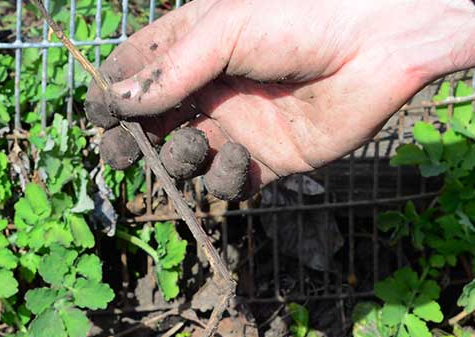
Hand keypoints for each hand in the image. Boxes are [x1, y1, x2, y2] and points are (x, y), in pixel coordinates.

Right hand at [87, 0, 474, 195]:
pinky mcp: (270, 161)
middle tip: (122, 155)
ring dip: (178, 159)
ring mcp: (240, 125)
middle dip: (133, 141)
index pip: (136, 72)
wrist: (377, 42)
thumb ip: (167, 71)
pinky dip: (226, 177)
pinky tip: (241, 156)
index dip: (111, 94)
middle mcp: (213, 87)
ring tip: (193, 145)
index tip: (97, 116)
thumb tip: (112, 101)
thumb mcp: (223, 31)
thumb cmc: (301, 15)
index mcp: (195, 44)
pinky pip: (229, 183)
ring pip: (185, 159)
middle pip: (153, 123)